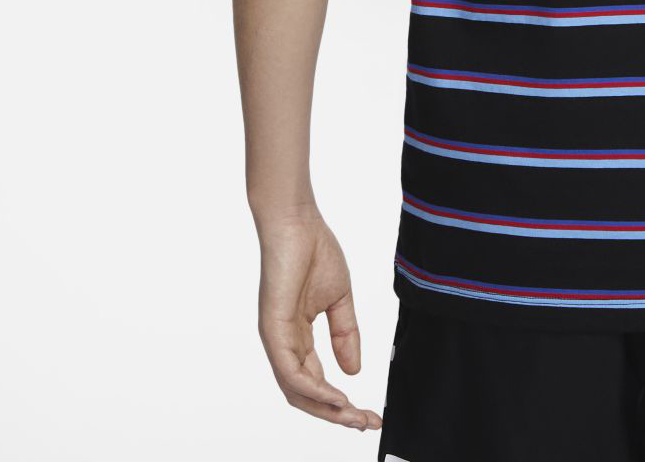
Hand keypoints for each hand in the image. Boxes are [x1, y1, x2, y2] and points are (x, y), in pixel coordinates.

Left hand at [255, 207, 381, 429]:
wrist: (297, 221)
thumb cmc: (314, 251)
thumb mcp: (339, 299)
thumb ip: (346, 334)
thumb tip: (353, 371)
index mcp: (297, 338)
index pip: (317, 382)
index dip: (343, 402)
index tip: (371, 414)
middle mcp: (284, 345)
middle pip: (306, 396)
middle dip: (337, 415)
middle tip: (367, 423)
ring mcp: (276, 340)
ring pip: (297, 391)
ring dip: (327, 409)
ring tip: (354, 417)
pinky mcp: (273, 330)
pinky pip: (291, 372)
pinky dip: (314, 390)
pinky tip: (336, 397)